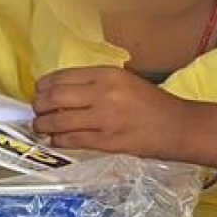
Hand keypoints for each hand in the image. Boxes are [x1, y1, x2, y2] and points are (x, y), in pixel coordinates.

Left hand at [33, 66, 192, 157]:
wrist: (180, 127)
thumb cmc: (151, 103)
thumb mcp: (123, 81)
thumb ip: (93, 83)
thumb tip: (59, 90)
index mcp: (106, 74)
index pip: (62, 76)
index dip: (44, 85)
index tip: (39, 91)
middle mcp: (103, 93)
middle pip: (54, 97)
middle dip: (39, 105)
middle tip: (37, 110)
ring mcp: (105, 119)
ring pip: (58, 121)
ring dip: (42, 125)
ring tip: (39, 126)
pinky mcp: (108, 142)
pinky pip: (72, 140)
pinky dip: (57, 140)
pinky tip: (54, 140)